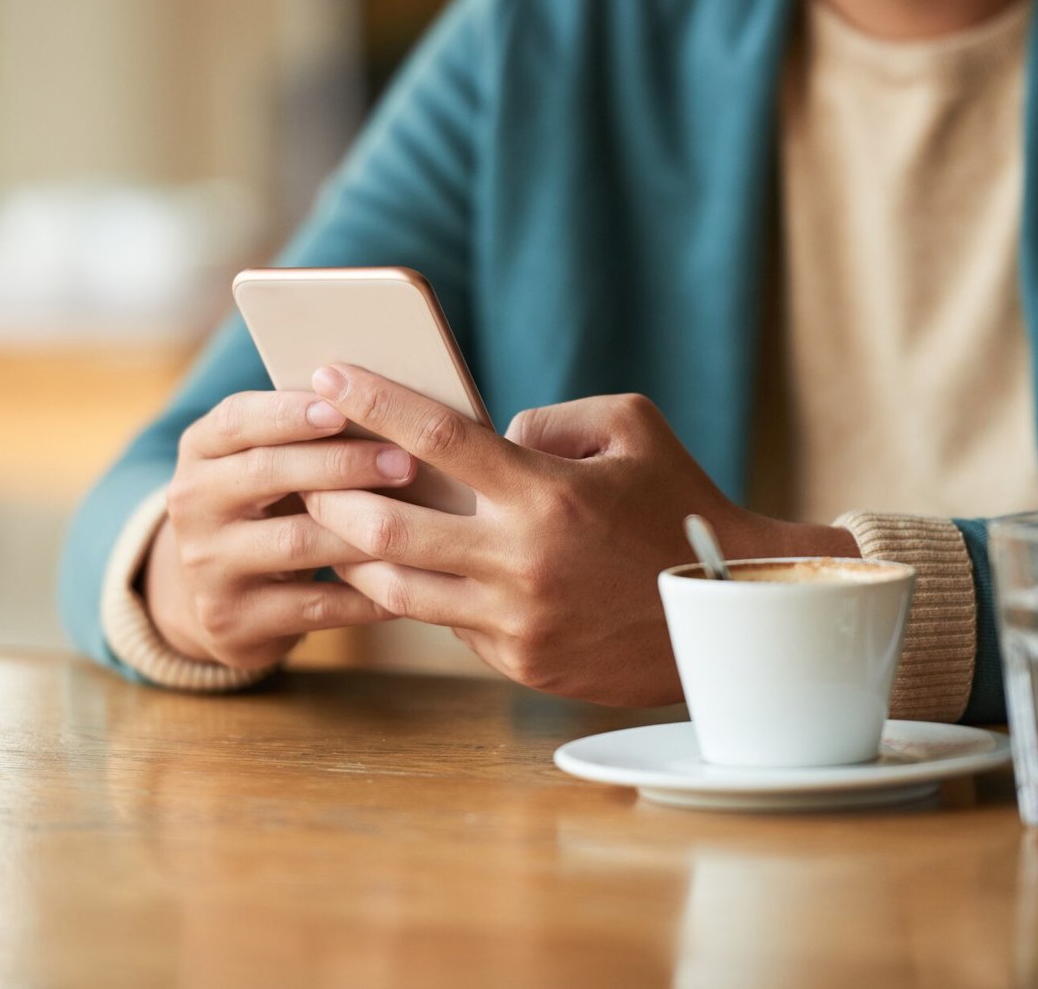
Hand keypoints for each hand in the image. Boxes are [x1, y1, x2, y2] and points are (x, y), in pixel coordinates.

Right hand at [144, 390, 420, 668]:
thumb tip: (387, 399)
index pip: (236, 419)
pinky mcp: (232, 619)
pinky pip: (311, 606)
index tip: (343, 407)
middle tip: (404, 462)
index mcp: (201, 451)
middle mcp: (192, 504)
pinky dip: (363, 594)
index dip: (288, 413)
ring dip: (359, 530)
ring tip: (415, 522)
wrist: (217, 598)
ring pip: (293, 543)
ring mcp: (207, 566)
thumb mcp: (266, 464)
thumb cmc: (269, 508)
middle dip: (341, 464)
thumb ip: (304, 433)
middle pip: (266, 474)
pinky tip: (406, 582)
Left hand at [302, 365, 859, 705]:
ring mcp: (517, 621)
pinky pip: (447, 623)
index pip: (437, 438)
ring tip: (332, 525)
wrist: (731, 611)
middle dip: (331, 494)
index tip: (328, 374)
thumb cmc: (681, 504)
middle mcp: (522, 561)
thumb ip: (552, 418)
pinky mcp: (521, 663)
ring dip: (354, 554)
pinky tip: (405, 570)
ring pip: (397, 589)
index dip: (374, 401)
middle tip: (306, 470)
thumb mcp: (633, 428)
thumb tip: (487, 433)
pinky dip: (420, 593)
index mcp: (547, 493)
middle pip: (386, 527)